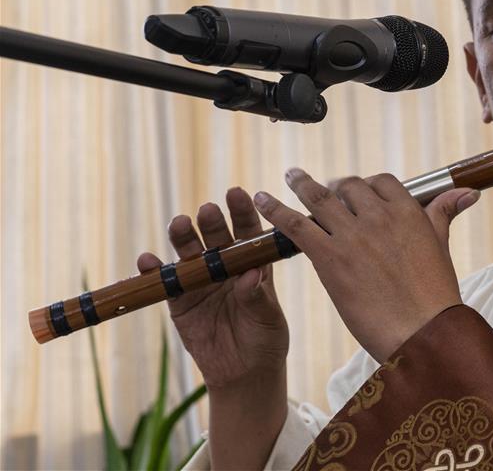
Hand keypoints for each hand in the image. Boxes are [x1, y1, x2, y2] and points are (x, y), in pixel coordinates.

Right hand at [136, 187, 289, 390]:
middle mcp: (225, 266)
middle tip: (208, 211)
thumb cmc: (265, 340)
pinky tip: (147, 260)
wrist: (243, 374)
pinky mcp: (179, 301)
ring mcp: (200, 280)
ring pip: (188, 252)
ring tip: (180, 225)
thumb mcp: (268, 320)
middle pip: (216, 237)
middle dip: (212, 222)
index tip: (237, 194)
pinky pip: (165, 282)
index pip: (247, 231)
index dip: (242, 211)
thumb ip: (257, 297)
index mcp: (252, 263)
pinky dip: (153, 271)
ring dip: (183, 237)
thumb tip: (251, 274)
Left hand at [253, 169, 479, 362]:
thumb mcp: (441, 247)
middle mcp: (378, 215)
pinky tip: (261, 200)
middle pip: (349, 186)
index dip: (366, 186)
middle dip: (336, 188)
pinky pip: (296, 225)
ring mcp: (352, 234)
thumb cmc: (436, 297)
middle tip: (323, 192)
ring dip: (301, 184)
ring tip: (290, 175)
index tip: (357, 194)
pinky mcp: (329, 256)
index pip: (380, 182)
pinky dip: (276, 210)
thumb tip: (467, 192)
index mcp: (407, 211)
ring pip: (319, 198)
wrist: (423, 332)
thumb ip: (444, 213)